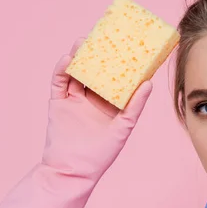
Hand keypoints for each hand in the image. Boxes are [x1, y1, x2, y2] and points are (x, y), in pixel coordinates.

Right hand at [42, 38, 152, 179]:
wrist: (72, 171)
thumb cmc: (101, 154)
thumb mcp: (123, 128)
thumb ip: (134, 106)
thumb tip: (148, 83)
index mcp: (110, 103)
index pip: (116, 77)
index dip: (120, 62)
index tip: (125, 45)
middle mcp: (92, 99)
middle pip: (95, 71)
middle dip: (97, 54)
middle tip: (102, 36)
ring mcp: (74, 100)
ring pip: (77, 73)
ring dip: (78, 57)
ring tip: (82, 42)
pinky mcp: (58, 103)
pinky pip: (59, 82)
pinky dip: (61, 70)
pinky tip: (67, 59)